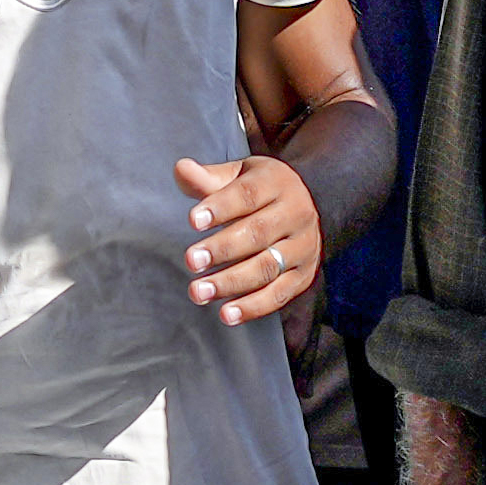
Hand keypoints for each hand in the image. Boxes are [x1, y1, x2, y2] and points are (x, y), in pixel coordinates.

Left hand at [178, 151, 322, 325]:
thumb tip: (181, 169)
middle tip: (190, 262)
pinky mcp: (304, 275)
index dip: (220, 208)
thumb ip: (207, 178)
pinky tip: (226, 314)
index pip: (248, 195)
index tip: (192, 221)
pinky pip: (278, 295)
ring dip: (231, 282)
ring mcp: (304, 247)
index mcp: (278, 183)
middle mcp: (297, 213)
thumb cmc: (257, 191)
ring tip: (198, 291)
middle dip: (222, 249)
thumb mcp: (236, 176)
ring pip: (267, 267)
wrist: (302, 208)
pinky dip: (252, 307)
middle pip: (258, 233)